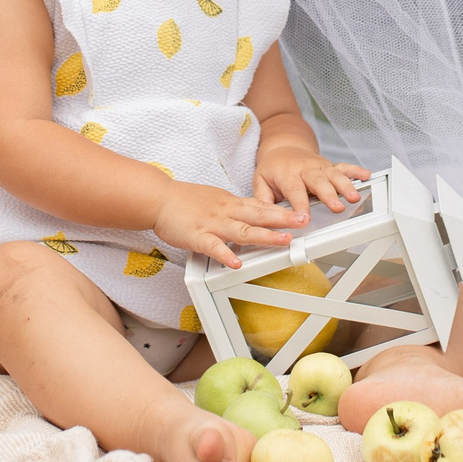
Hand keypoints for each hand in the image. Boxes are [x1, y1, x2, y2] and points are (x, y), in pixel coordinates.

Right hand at [154, 182, 298, 267]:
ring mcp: (212, 224)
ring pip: (242, 230)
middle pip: (258, 215)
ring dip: (264, 236)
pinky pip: (213, 246)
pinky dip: (226, 254)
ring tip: (284, 240)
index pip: (261, 205)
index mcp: (231, 204)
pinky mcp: (197, 236)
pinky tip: (237, 263)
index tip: (302, 212)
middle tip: (303, 221)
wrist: (159, 198)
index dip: (282, 210)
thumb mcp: (217, 199)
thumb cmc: (185, 200)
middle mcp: (226, 212)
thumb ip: (236, 208)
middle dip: (283, 219)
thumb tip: (255, 212)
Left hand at [255, 149, 369, 224]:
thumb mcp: (260, 181)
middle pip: (318, 181)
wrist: (283, 146)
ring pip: (334, 175)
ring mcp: (320, 166)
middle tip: (337, 208)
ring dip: (346, 186)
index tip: (305, 219)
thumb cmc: (273, 168)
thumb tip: (264, 218)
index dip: (300, 204)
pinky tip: (366, 175)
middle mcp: (305, 168)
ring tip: (354, 197)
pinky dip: (356, 171)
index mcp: (287, 173)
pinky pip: (345, 166)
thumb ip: (263, 199)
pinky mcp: (330, 166)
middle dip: (329, 195)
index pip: (294, 189)